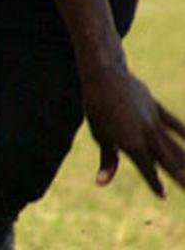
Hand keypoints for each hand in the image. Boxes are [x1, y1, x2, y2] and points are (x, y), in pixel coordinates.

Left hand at [81, 57, 184, 197]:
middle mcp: (145, 134)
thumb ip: (107, 160)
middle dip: (179, 176)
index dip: (154, 183)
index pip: (145, 169)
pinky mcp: (156, 107)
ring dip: (184, 159)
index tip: (162, 196)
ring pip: (173, 144)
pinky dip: (183, 133)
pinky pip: (174, 123)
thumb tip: (101, 183)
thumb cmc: (96, 108)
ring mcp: (153, 120)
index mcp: (130, 143)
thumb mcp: (99, 136)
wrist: (104, 76)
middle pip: (166, 159)